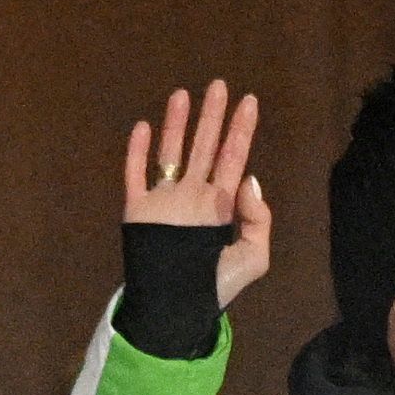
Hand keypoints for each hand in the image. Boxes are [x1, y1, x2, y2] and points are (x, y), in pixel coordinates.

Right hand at [125, 79, 272, 310]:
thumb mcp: (253, 258)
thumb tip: (249, 179)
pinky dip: (137, 152)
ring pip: (171, 153)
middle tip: (218, 85)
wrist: (176, 309)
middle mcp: (193, 196)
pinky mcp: (137, 210)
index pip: (233, 159)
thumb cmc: (215, 287)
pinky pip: (135, 175)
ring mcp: (164, 201)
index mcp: (221, 206)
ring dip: (176, 124)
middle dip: (212, 116)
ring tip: (182, 94)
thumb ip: (258, 220)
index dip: (241, 130)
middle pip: (204, 147)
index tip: (248, 102)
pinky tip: (143, 127)